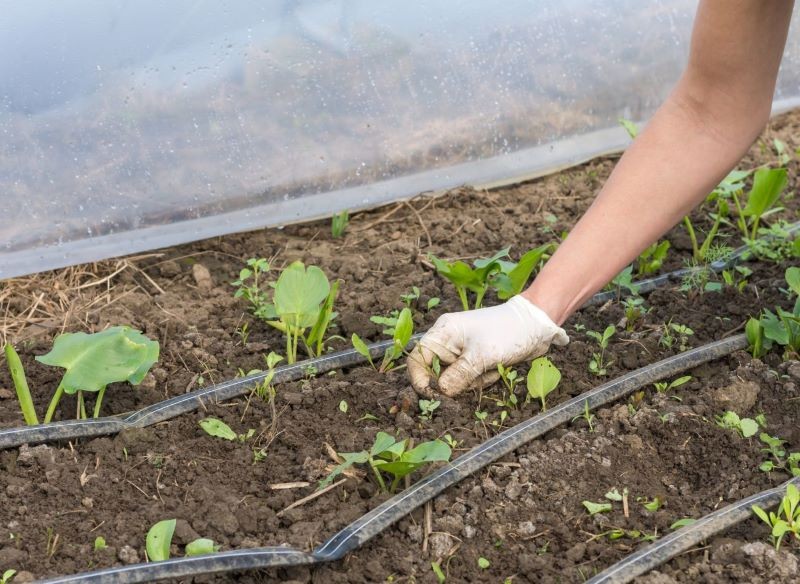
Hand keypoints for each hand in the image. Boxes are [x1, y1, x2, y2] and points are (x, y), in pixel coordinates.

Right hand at [407, 296, 568, 396]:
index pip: (417, 359)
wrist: (535, 327)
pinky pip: (467, 379)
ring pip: (452, 379)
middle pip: (435, 373)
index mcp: (443, 332)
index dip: (420, 379)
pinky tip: (494, 369)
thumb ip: (458, 376)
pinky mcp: (473, 359)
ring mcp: (461, 351)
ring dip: (471, 381)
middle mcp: (448, 341)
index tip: (434, 396)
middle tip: (474, 378)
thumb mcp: (481, 356)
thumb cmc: (507, 333)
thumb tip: (440, 392)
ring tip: (489, 368)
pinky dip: (480, 379)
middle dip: (454, 382)